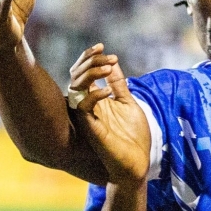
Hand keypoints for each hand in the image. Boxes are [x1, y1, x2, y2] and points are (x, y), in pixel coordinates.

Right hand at [68, 45, 150, 185]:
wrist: (136, 163)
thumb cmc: (133, 136)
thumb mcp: (127, 103)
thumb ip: (118, 84)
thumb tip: (113, 62)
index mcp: (94, 98)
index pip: (83, 72)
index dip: (89, 57)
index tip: (103, 46)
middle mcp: (86, 105)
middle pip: (76, 75)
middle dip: (90, 61)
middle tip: (108, 55)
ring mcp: (86, 116)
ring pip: (75, 87)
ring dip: (90, 73)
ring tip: (109, 67)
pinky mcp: (89, 128)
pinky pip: (82, 107)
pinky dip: (93, 95)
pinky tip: (108, 91)